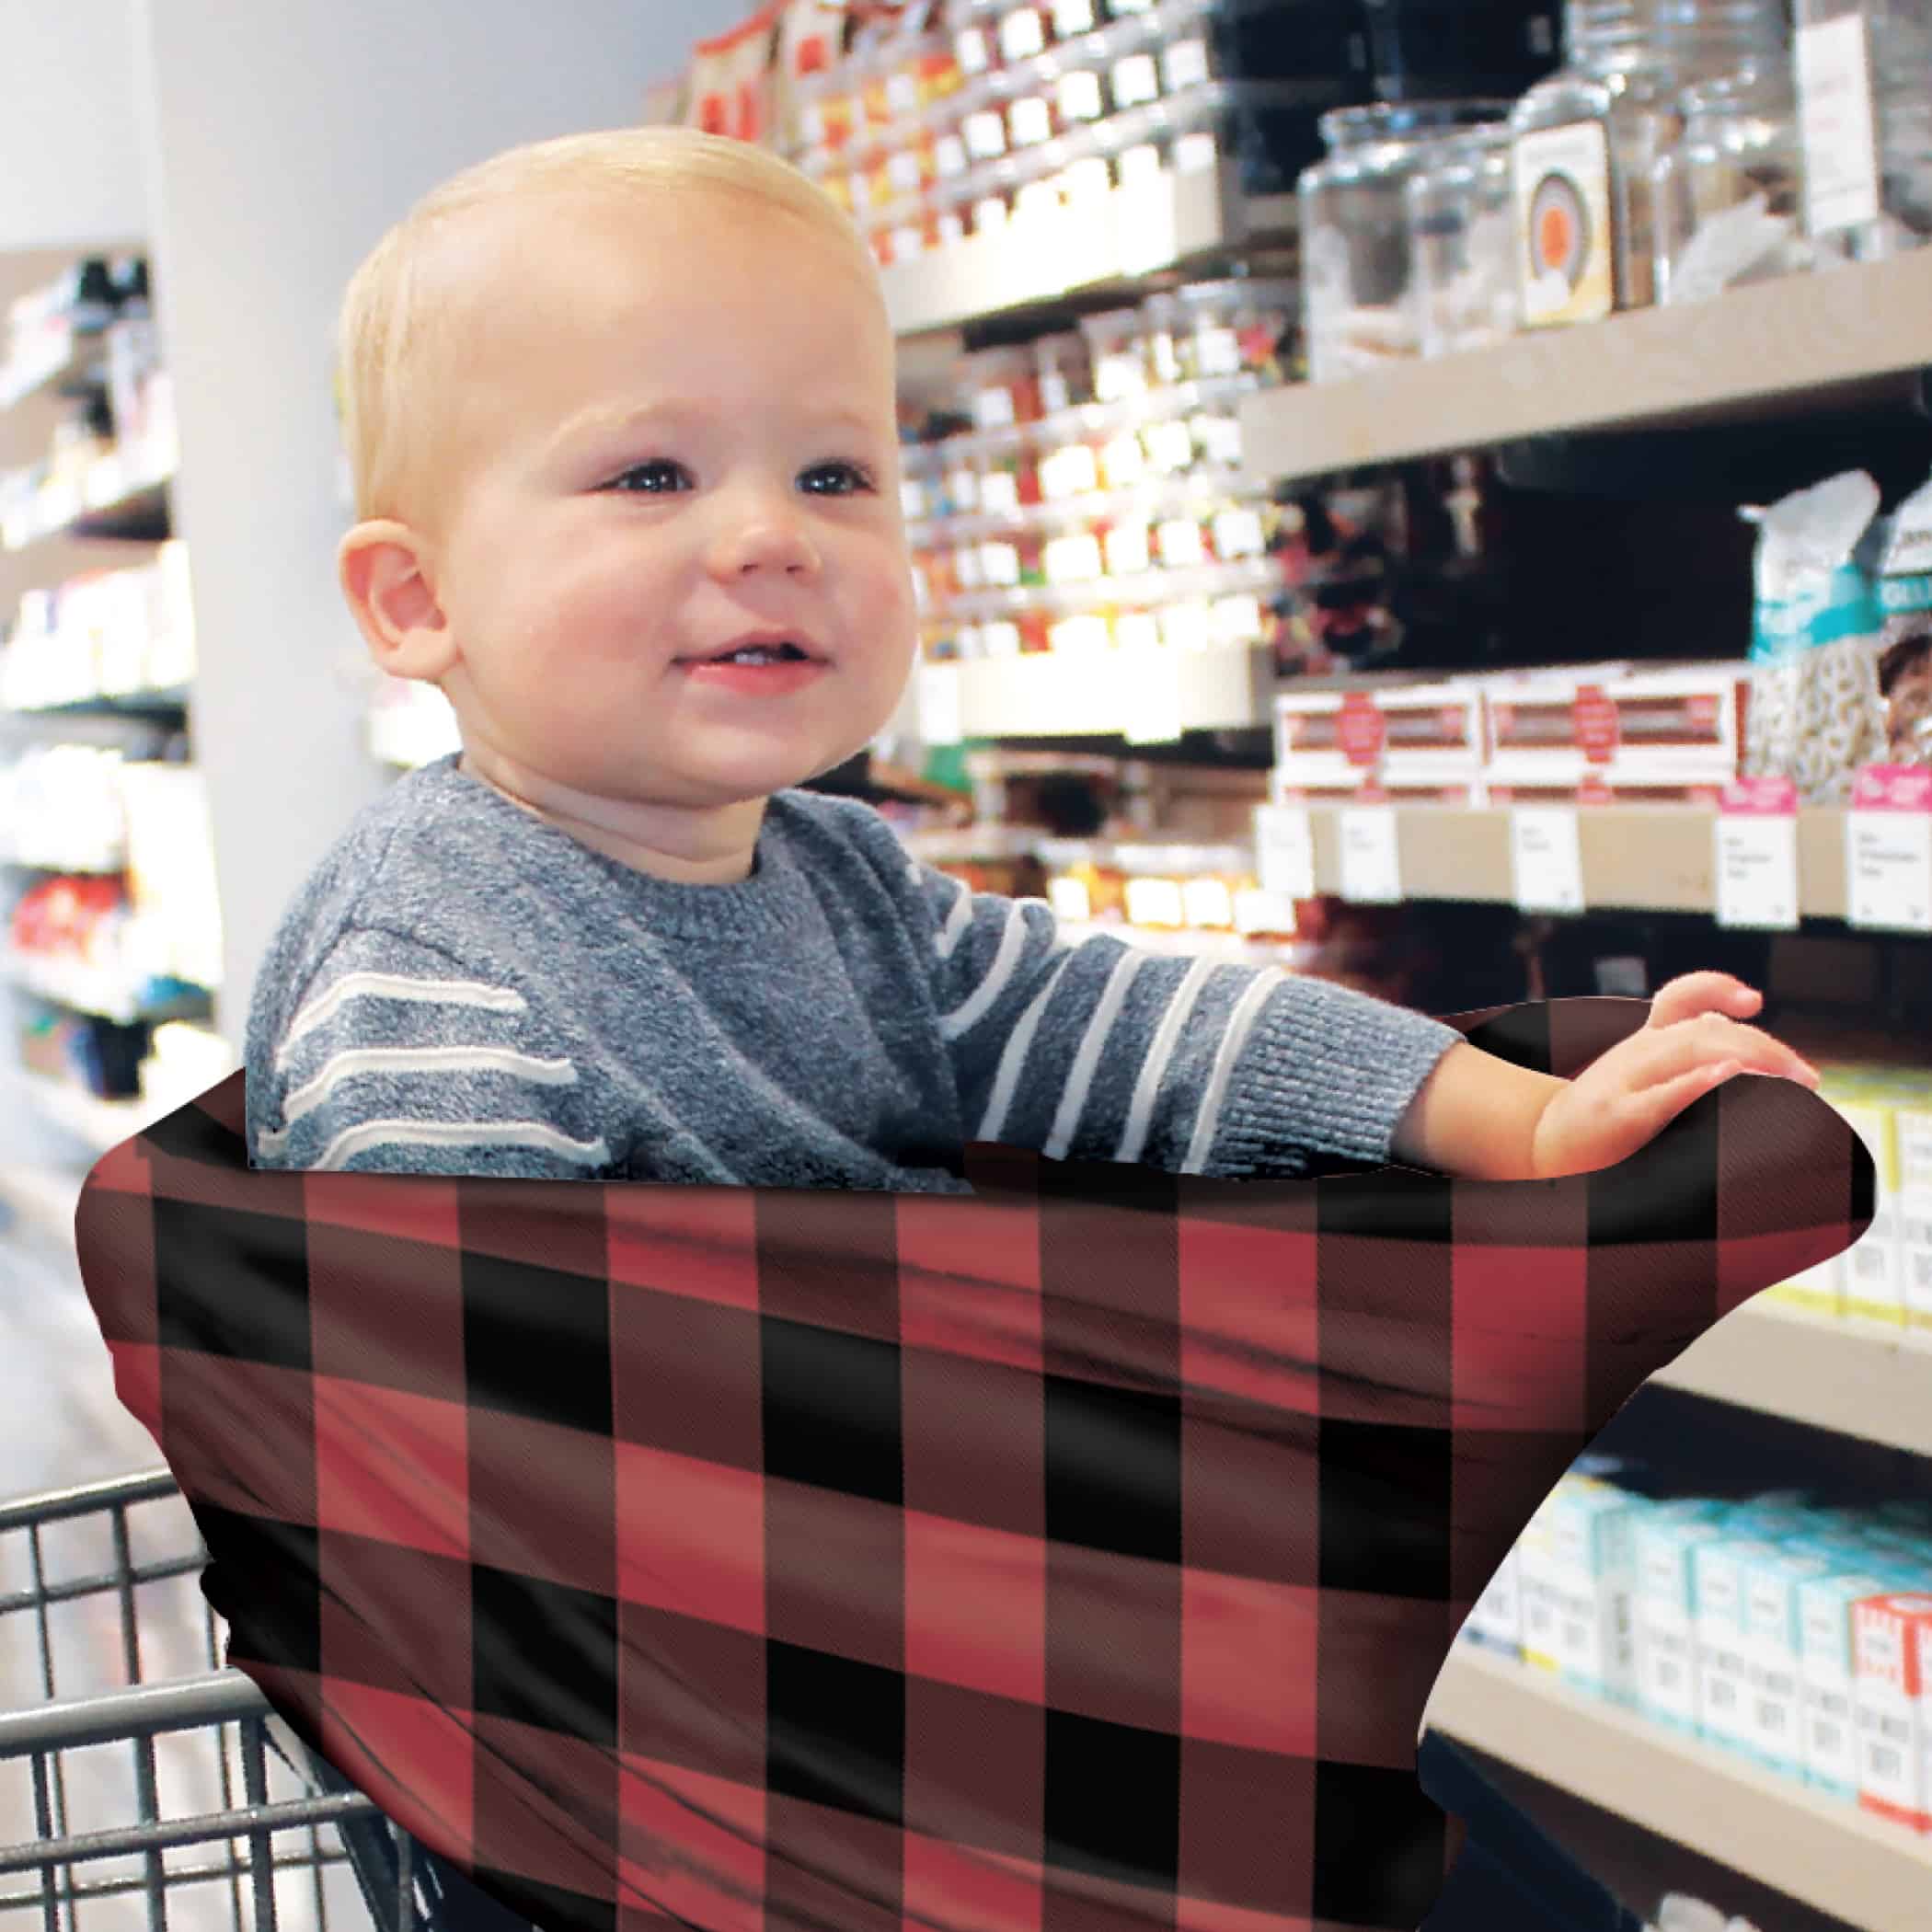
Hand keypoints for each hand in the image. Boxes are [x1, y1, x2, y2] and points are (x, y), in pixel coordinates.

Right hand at [1529, 973, 1820, 1178]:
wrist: (1537, 1148)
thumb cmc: (1599, 1123)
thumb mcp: (1633, 1079)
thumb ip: (1679, 1063)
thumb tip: (1746, 1060)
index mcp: (1643, 1043)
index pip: (1681, 998)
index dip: (1718, 988)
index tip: (1754, 1001)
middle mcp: (1637, 1052)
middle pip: (1707, 1029)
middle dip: (1766, 1047)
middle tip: (1808, 1079)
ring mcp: (1624, 1081)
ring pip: (1693, 1049)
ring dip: (1750, 1057)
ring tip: (1790, 1077)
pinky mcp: (1617, 1117)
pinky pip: (1663, 1094)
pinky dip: (1697, 1082)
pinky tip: (1729, 1076)